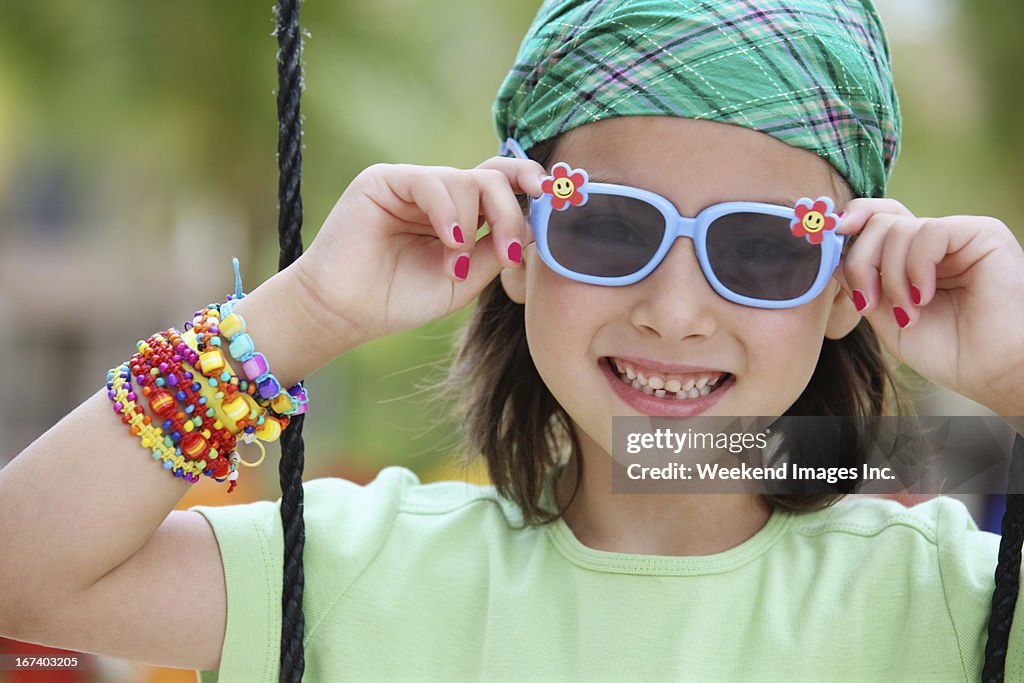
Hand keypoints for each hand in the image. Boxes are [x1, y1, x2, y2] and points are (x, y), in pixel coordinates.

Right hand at [291, 155, 546, 351]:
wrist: (346, 313)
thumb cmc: (401, 299)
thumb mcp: (466, 278)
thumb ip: (496, 249)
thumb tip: (533, 227)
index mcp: (459, 211)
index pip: (501, 182)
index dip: (528, 183)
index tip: (551, 197)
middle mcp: (439, 192)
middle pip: (492, 176)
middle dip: (509, 212)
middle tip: (509, 252)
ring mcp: (411, 183)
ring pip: (466, 180)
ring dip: (472, 224)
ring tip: (455, 264)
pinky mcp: (384, 180)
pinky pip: (431, 181)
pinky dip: (448, 212)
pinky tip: (449, 241)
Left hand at [835, 199, 1023, 415]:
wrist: (993, 371)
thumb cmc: (949, 351)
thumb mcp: (888, 317)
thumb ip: (862, 286)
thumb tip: (834, 256)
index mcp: (912, 257)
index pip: (875, 221)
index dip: (848, 224)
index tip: (827, 236)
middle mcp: (934, 241)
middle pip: (877, 222)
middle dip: (861, 264)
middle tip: (870, 303)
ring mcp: (957, 235)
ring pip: (896, 229)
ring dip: (890, 277)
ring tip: (908, 312)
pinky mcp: (982, 234)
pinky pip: (928, 232)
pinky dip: (915, 268)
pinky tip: (924, 296)